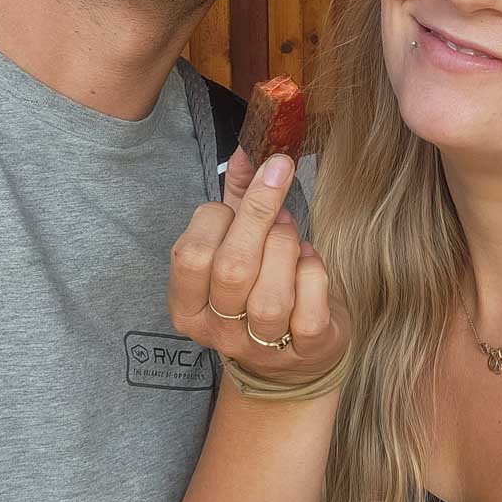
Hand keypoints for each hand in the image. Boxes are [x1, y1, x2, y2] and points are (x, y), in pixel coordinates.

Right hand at [168, 148, 349, 386]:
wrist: (296, 355)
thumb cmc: (260, 283)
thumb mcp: (239, 240)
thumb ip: (240, 193)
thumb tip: (249, 145)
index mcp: (189, 306)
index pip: (189, 254)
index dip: (217, 217)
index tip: (236, 204)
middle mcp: (218, 332)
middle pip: (231, 270)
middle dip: (259, 216)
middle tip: (279, 185)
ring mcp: (261, 347)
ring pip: (270, 296)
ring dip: (286, 247)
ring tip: (292, 235)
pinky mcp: (305, 350)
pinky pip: (309, 310)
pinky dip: (313, 273)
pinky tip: (309, 261)